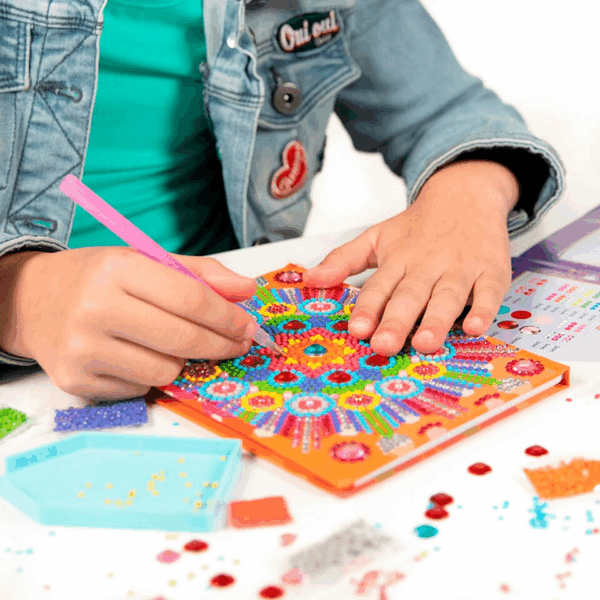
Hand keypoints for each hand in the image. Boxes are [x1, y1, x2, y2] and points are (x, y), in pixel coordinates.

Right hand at [0, 247, 256, 399]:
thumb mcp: (146, 262)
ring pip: (165, 371)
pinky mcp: (75, 381)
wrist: (31, 301)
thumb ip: (200, 273)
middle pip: (182, 339)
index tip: (247, 326)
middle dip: (221, 345)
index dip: (227, 317)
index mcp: (117, 268)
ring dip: (183, 361)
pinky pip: (140, 389)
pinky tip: (140, 356)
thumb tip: (248, 290)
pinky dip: (152, 375)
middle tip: (237, 343)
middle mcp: (96, 308)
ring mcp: (82, 349)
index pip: (190, 298)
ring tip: (173, 344)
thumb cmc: (98, 279)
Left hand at [303, 160, 518, 355]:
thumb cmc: (417, 226)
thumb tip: (309, 279)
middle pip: (410, 295)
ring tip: (424, 343)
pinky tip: (475, 328)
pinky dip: (483, 309)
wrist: (466, 194)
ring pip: (447, 296)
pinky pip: (488, 292)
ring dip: (436, 320)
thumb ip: (343, 259)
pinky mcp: (490, 271)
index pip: (378, 287)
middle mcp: (426, 266)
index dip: (367, 309)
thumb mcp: (376, 237)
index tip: (356, 330)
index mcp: (397, 260)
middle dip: (396, 321)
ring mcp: (459, 269)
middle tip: (384, 346)